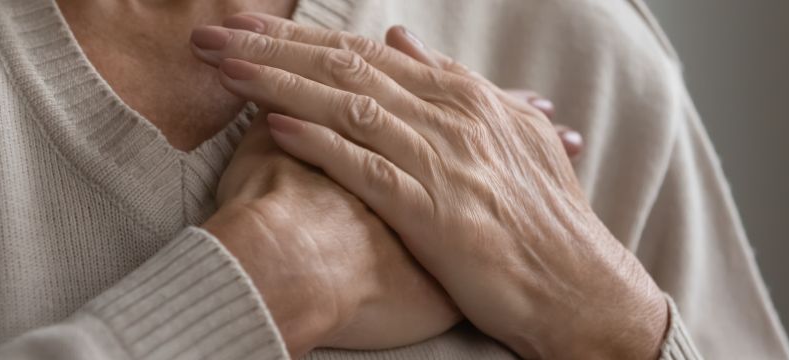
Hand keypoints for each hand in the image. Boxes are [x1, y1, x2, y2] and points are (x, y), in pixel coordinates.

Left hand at [192, 15, 666, 358]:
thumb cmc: (537, 218)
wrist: (577, 286)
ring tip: (222, 67)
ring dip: (278, 82)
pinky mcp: (434, 212)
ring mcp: (441, 161)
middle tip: (211, 33)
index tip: (245, 28)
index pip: (362, 52)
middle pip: (343, 67)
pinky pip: (366, 169)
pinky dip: (319, 145)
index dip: (297, 38)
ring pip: (346, 106)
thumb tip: (398, 40)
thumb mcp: (503, 135)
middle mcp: (447, 116)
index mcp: (459, 96)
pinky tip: (274, 127)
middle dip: (270, 46)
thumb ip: (448, 84)